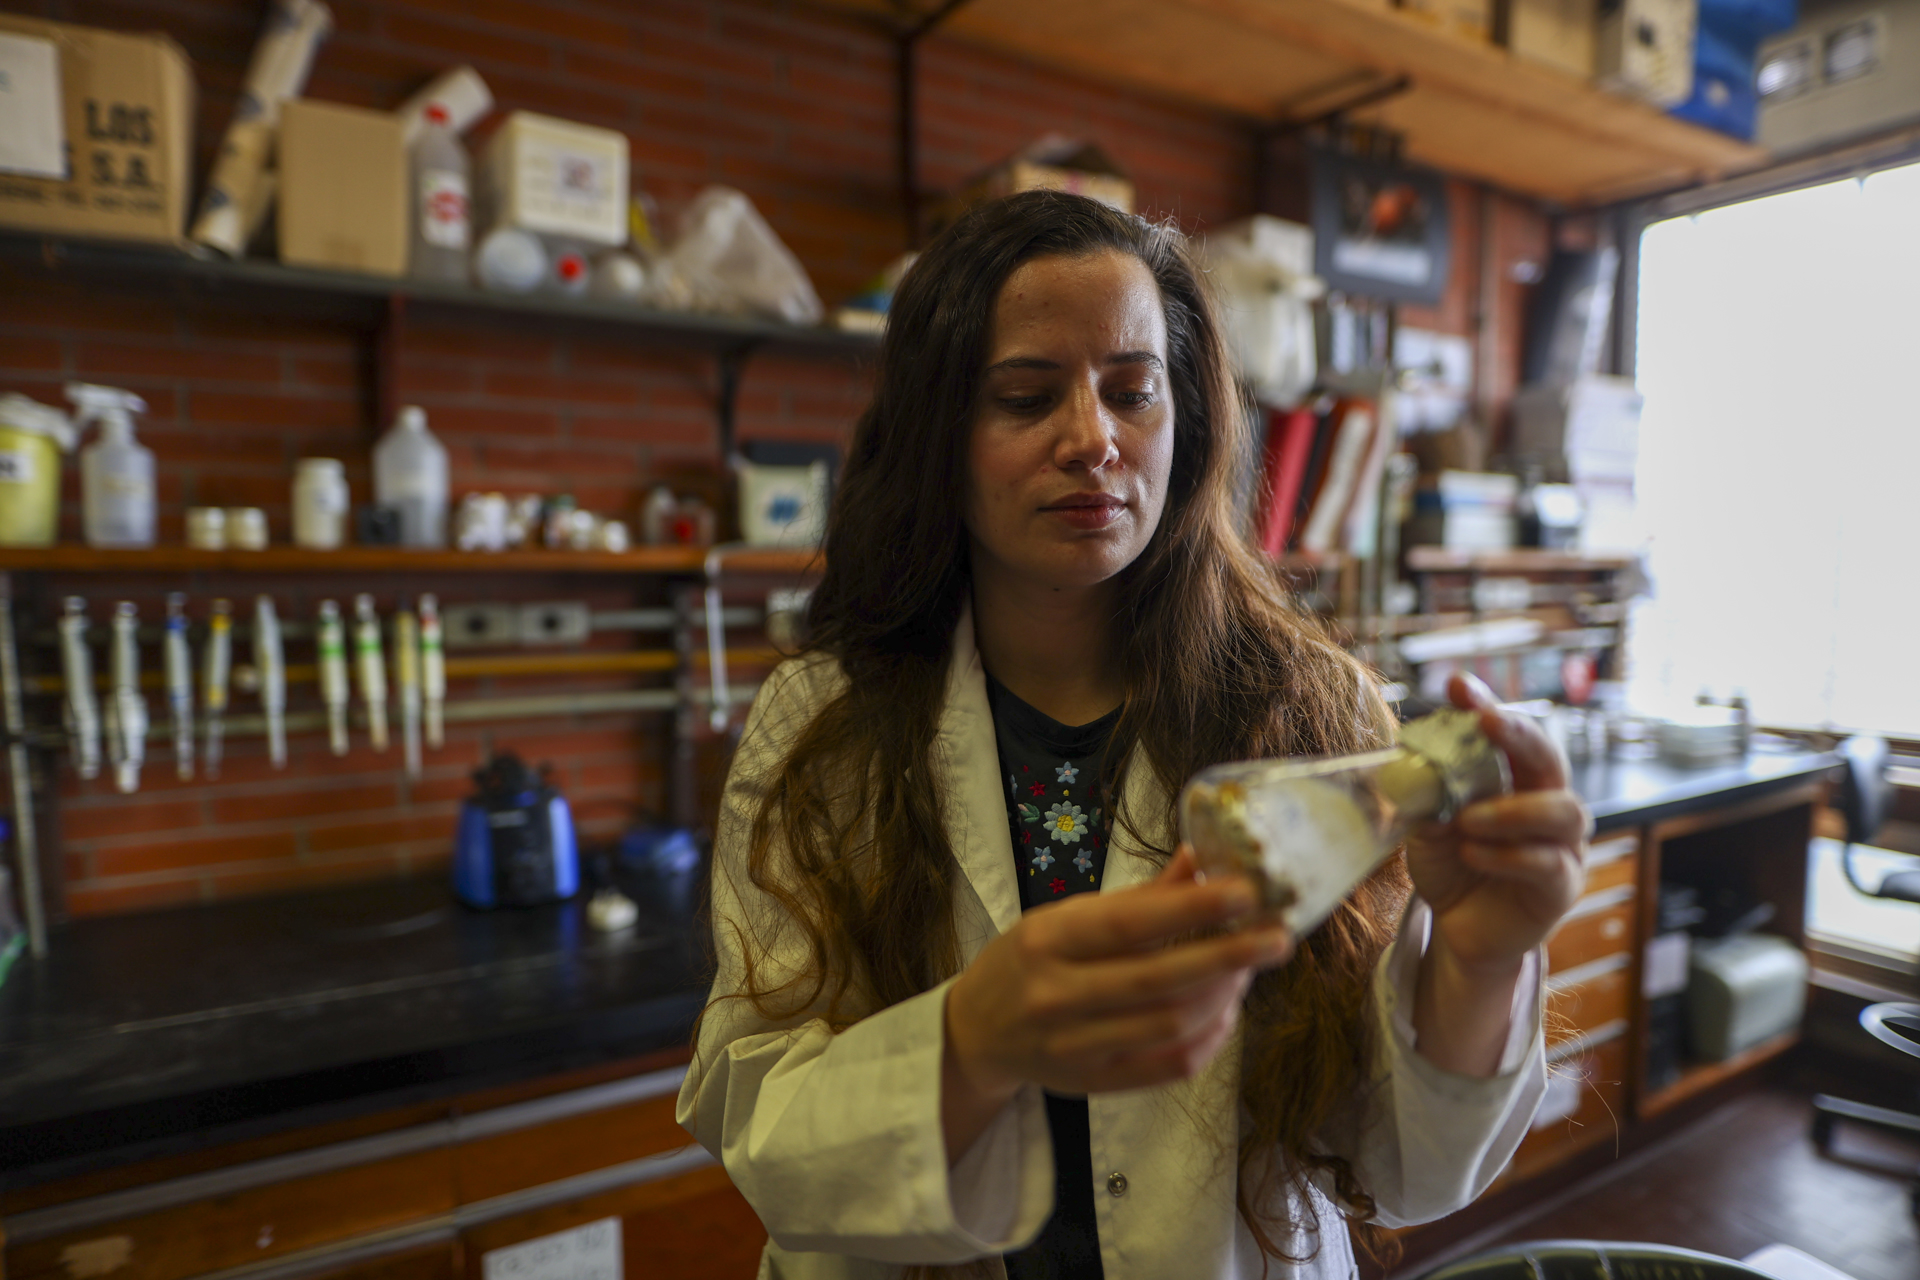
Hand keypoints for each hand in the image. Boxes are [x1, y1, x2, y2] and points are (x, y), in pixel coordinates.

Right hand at [940, 849, 1290, 1158]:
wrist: (977, 1033)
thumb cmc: (1028, 961)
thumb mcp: (1066, 916)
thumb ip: (1137, 898)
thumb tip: (1202, 859)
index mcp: (1049, 939)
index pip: (1129, 923)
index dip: (1192, 907)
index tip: (1245, 892)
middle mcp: (1057, 994)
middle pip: (1159, 978)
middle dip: (1229, 955)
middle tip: (1277, 937)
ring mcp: (1075, 1045)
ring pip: (1171, 1024)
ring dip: (1223, 994)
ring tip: (1248, 968)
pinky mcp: (1094, 1082)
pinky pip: (1169, 1065)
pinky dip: (1209, 1037)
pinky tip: (1225, 1010)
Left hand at [1405, 673, 1591, 975]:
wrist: (1461, 929)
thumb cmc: (1451, 866)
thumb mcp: (1426, 829)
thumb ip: (1425, 801)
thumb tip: (1413, 770)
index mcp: (1513, 779)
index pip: (1507, 733)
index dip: (1485, 705)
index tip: (1458, 685)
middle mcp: (1546, 802)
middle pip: (1551, 757)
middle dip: (1520, 735)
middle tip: (1487, 722)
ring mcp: (1562, 845)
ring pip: (1564, 810)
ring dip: (1513, 810)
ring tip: (1468, 819)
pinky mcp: (1562, 886)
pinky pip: (1547, 862)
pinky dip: (1506, 854)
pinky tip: (1472, 853)